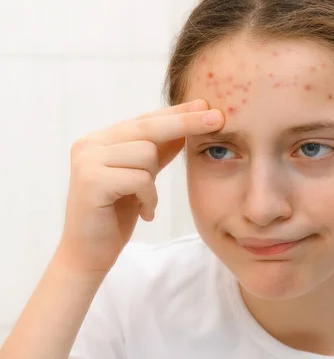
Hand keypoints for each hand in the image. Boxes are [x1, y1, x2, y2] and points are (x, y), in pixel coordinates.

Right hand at [57, 99, 222, 272]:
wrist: (90, 254)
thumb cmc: (118, 214)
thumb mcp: (144, 176)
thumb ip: (160, 150)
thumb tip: (191, 121)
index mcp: (101, 139)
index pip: (146, 120)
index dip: (178, 113)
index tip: (207, 106)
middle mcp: (90, 144)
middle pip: (148, 127)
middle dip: (186, 122)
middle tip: (218, 118)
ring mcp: (87, 160)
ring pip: (145, 153)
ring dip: (153, 181)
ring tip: (144, 200)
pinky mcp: (91, 181)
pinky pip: (140, 179)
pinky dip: (149, 198)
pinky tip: (143, 213)